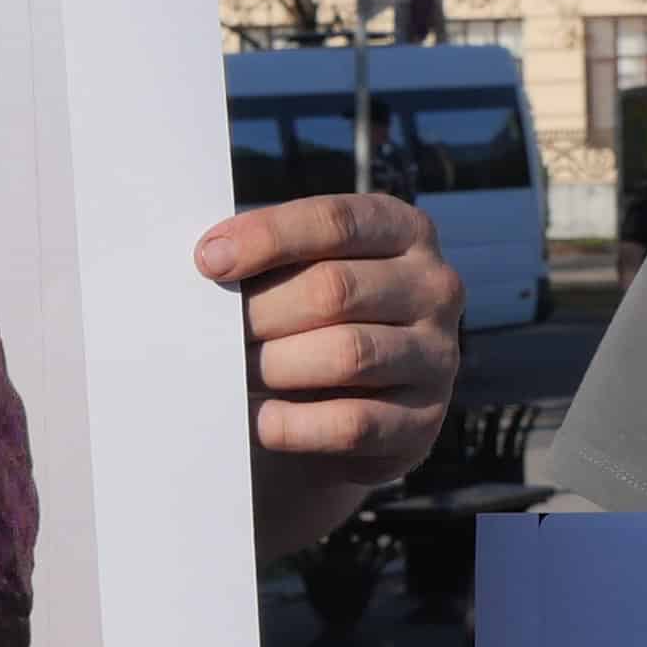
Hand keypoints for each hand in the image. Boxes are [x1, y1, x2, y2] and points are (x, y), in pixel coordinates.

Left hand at [200, 189, 460, 533]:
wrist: (340, 408)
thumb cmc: (308, 321)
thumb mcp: (302, 272)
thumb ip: (269, 260)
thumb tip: (211, 260)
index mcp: (404, 231)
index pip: (336, 221)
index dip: (268, 237)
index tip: (209, 261)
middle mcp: (434, 287)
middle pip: (335, 289)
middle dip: (261, 312)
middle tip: (211, 332)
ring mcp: (438, 355)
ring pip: (347, 353)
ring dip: (275, 366)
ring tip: (232, 374)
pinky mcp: (425, 421)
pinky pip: (354, 423)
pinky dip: (295, 424)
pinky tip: (260, 420)